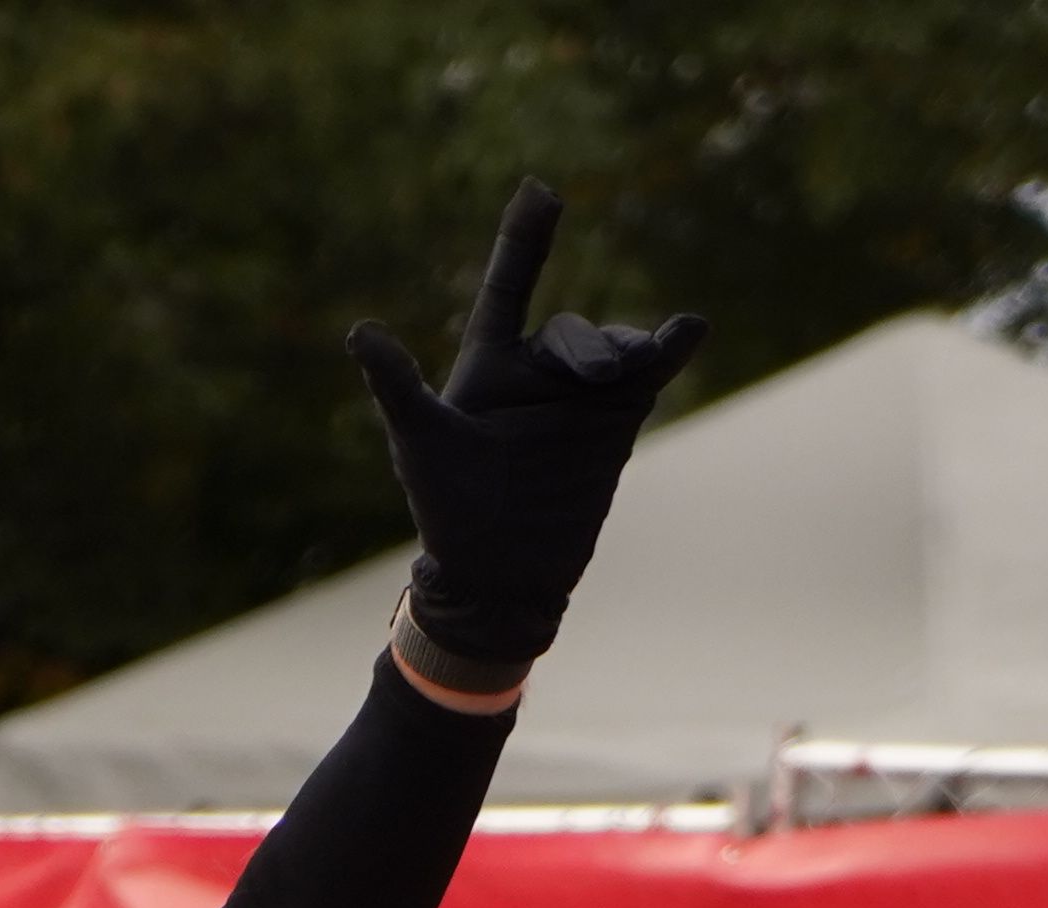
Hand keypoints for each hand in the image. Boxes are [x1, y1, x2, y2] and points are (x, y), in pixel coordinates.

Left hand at [345, 181, 703, 686]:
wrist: (502, 577)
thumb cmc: (450, 510)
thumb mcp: (422, 443)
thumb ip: (399, 386)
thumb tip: (358, 330)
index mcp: (488, 367)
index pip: (509, 288)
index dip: (526, 240)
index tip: (542, 191)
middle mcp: (538, 372)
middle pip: (573, 331)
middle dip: (588, 345)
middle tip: (598, 373)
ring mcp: (581, 396)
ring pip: (616, 347)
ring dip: (630, 348)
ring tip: (636, 364)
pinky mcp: (618, 421)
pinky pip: (652, 371)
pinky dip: (671, 347)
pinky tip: (689, 330)